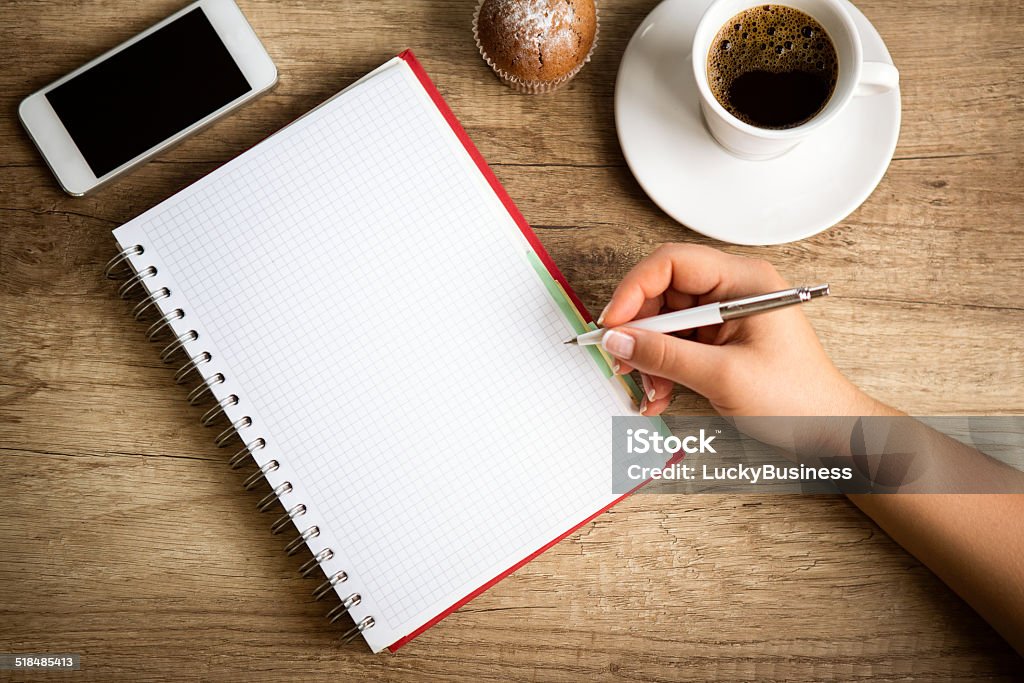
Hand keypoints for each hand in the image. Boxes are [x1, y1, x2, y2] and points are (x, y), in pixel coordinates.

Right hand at [599, 244, 878, 416]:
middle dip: (638, 330)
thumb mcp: (724, 376)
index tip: (613, 323)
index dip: (635, 288)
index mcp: (744, 281)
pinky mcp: (718, 341)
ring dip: (648, 356)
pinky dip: (661, 369)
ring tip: (649, 388)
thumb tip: (618, 339)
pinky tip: (659, 394)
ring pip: (664, 323)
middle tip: (621, 359)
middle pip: (663, 293)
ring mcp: (724, 317)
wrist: (827, 430)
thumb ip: (666, 355)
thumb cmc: (798, 398)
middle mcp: (732, 291)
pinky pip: (675, 345)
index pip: (672, 262)